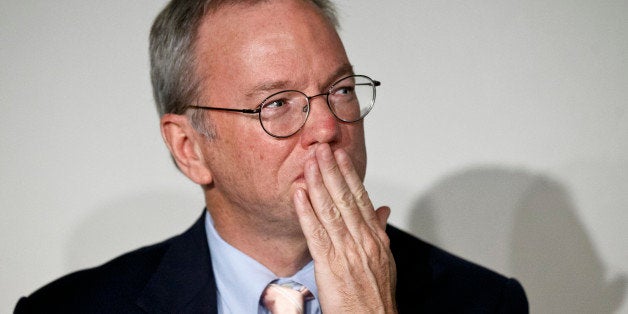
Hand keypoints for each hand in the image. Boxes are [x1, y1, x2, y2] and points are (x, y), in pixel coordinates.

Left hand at [293, 143, 396, 312]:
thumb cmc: (376, 296)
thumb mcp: (385, 260)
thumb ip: (379, 231)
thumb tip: (382, 210)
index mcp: (376, 238)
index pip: (361, 199)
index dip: (349, 175)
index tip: (340, 156)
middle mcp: (363, 241)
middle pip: (346, 198)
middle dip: (332, 171)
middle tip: (322, 148)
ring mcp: (347, 252)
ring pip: (331, 210)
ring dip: (318, 184)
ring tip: (309, 163)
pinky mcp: (330, 265)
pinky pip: (316, 234)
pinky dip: (306, 212)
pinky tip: (299, 195)